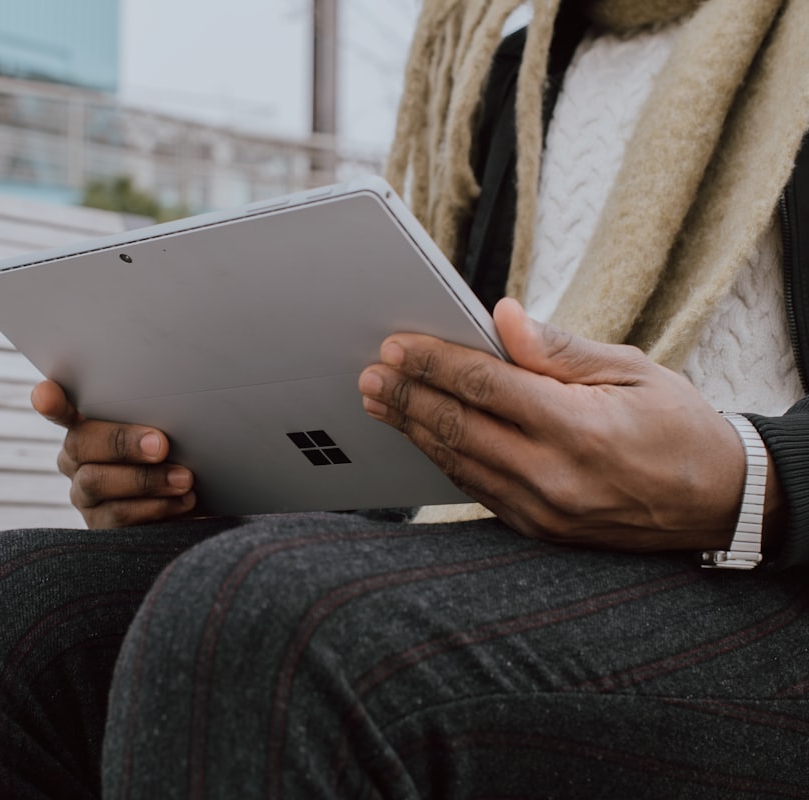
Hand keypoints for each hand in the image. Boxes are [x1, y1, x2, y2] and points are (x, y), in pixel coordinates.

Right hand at [31, 380, 195, 527]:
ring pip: (96, 482)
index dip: (51, 402)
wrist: (190, 505)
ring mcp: (84, 495)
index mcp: (87, 428)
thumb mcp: (165, 436)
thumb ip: (154, 423)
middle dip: (122, 443)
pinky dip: (156, 506)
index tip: (45, 395)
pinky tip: (183, 500)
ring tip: (184, 479)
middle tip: (160, 445)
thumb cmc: (175, 459)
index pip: (60, 410)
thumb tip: (161, 425)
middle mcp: (76, 461)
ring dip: (145, 480)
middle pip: (80, 444)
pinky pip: (118, 514)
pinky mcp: (100, 527)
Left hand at [358, 298, 783, 552]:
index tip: (398, 344)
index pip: (485, 386)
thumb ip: (558, 349)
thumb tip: (502, 316)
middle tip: (370, 374)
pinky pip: (476, 490)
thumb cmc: (679, 426)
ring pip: (459, 463)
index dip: (434, 362)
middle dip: (407, 397)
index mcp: (578, 428)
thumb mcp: (632, 370)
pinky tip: (422, 435)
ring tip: (379, 402)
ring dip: (414, 429)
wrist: (718, 503)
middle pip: (459, 427)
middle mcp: (553, 476)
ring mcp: (542, 510)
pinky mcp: (538, 529)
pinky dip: (445, 459)